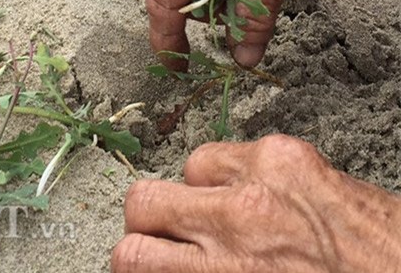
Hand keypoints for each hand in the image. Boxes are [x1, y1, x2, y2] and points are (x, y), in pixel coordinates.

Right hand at [112, 135, 400, 271]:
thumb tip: (169, 270)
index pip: (133, 256)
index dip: (128, 260)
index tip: (140, 263)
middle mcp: (237, 225)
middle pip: (142, 202)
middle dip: (146, 224)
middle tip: (168, 238)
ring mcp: (262, 181)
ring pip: (182, 171)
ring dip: (192, 195)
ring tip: (222, 215)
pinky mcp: (287, 154)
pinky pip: (228, 155)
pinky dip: (229, 175)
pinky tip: (252, 196)